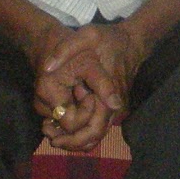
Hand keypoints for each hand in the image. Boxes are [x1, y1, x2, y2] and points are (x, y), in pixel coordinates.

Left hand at [37, 22, 145, 150]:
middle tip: (50, 138)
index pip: (93, 129)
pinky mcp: (111, 107)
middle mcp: (114, 107)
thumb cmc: (109, 39)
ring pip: (95, 135)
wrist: (132, 41)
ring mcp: (114, 108)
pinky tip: (63, 125)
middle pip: (93, 137)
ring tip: (52, 134)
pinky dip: (81, 131)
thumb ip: (65, 50)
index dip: (72, 137)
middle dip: (70, 143)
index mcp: (108, 94)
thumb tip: (47, 68)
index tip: (51, 132)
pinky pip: (96, 126)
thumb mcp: (87, 35)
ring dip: (74, 139)